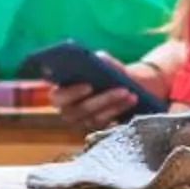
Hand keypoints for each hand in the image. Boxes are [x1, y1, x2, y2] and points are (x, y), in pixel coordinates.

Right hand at [54, 56, 168, 136]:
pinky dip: (120, 109)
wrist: (119, 85)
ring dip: (115, 103)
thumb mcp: (103, 62)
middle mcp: (67, 111)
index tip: (89, 86)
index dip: (72, 93)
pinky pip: (107, 123)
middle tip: (121, 90)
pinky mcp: (96, 130)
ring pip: (96, 117)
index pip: (58, 97)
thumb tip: (100, 59)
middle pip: (80, 110)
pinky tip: (132, 100)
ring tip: (130, 92)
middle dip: (102, 99)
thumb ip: (100, 60)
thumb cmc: (104, 71)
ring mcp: (82, 123)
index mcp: (60, 93)